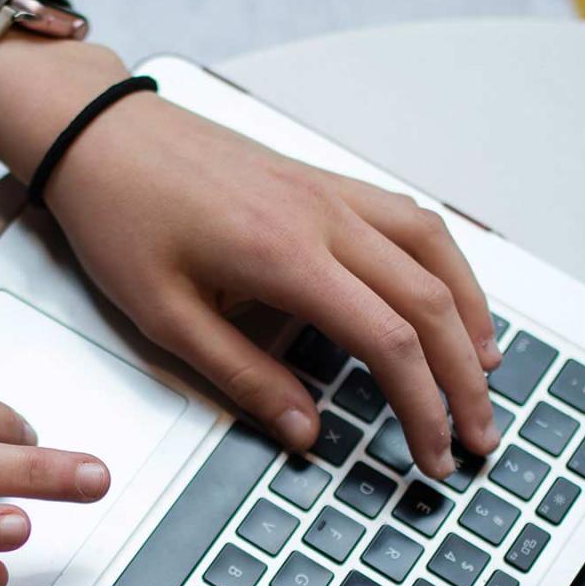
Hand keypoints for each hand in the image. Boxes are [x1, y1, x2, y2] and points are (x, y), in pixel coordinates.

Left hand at [0, 37, 502, 477]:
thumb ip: (243, 377)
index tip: (433, 453)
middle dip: (464, 380)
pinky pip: (410, 218)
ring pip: (434, 252)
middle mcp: (323, 217)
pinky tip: (450, 296)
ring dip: (471, 317)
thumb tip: (305, 430)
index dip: (423, 407)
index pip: (388, 342)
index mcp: (284, 257)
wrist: (98, 132)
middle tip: (479, 436)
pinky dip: (446, 263)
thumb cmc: (119, 214)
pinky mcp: (324, 179)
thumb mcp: (164, 317)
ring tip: (485, 374)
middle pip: (429, 303)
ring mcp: (330, 191)